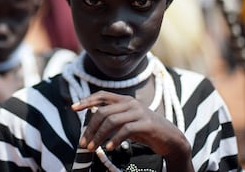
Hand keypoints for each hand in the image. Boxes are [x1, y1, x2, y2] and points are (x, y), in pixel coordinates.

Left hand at [71, 91, 193, 170]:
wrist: (171, 139)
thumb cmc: (145, 131)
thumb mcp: (126, 122)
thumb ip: (112, 118)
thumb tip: (92, 124)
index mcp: (124, 100)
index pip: (102, 95)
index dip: (86, 100)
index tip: (73, 108)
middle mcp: (131, 103)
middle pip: (103, 111)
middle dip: (90, 128)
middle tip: (83, 143)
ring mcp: (139, 112)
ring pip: (111, 120)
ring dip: (98, 136)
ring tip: (92, 148)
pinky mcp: (146, 123)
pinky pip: (125, 130)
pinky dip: (114, 139)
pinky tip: (108, 148)